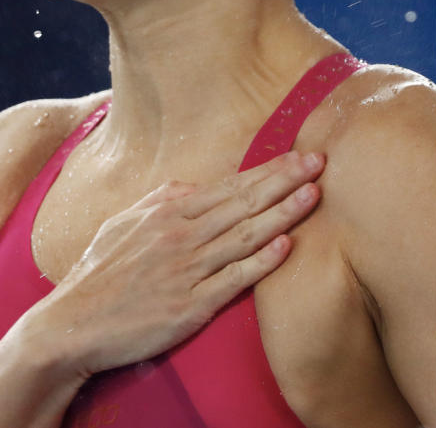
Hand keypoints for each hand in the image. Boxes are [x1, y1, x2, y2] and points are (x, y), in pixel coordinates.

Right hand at [27, 150, 325, 378]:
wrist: (70, 327)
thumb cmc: (100, 274)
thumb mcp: (124, 223)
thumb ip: (164, 199)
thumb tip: (197, 184)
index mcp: (168, 213)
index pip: (231, 186)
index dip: (269, 170)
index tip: (302, 156)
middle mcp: (181, 237)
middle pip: (244, 203)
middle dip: (285, 181)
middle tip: (319, 162)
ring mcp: (187, 271)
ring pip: (245, 236)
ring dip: (283, 214)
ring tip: (314, 195)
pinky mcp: (189, 307)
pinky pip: (232, 280)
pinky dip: (261, 263)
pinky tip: (286, 246)